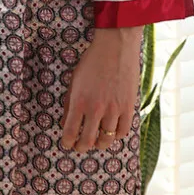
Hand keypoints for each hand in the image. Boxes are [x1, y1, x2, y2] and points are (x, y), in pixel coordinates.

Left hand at [60, 27, 142, 151]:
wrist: (115, 47)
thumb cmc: (92, 61)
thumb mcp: (74, 81)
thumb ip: (69, 103)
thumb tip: (65, 123)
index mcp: (79, 102)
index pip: (70, 133)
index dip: (67, 142)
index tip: (67, 143)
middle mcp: (96, 109)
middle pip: (87, 141)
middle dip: (81, 147)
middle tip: (79, 147)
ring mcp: (114, 109)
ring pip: (106, 140)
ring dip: (99, 143)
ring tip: (96, 141)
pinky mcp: (128, 107)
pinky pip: (123, 131)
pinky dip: (116, 135)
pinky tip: (112, 132)